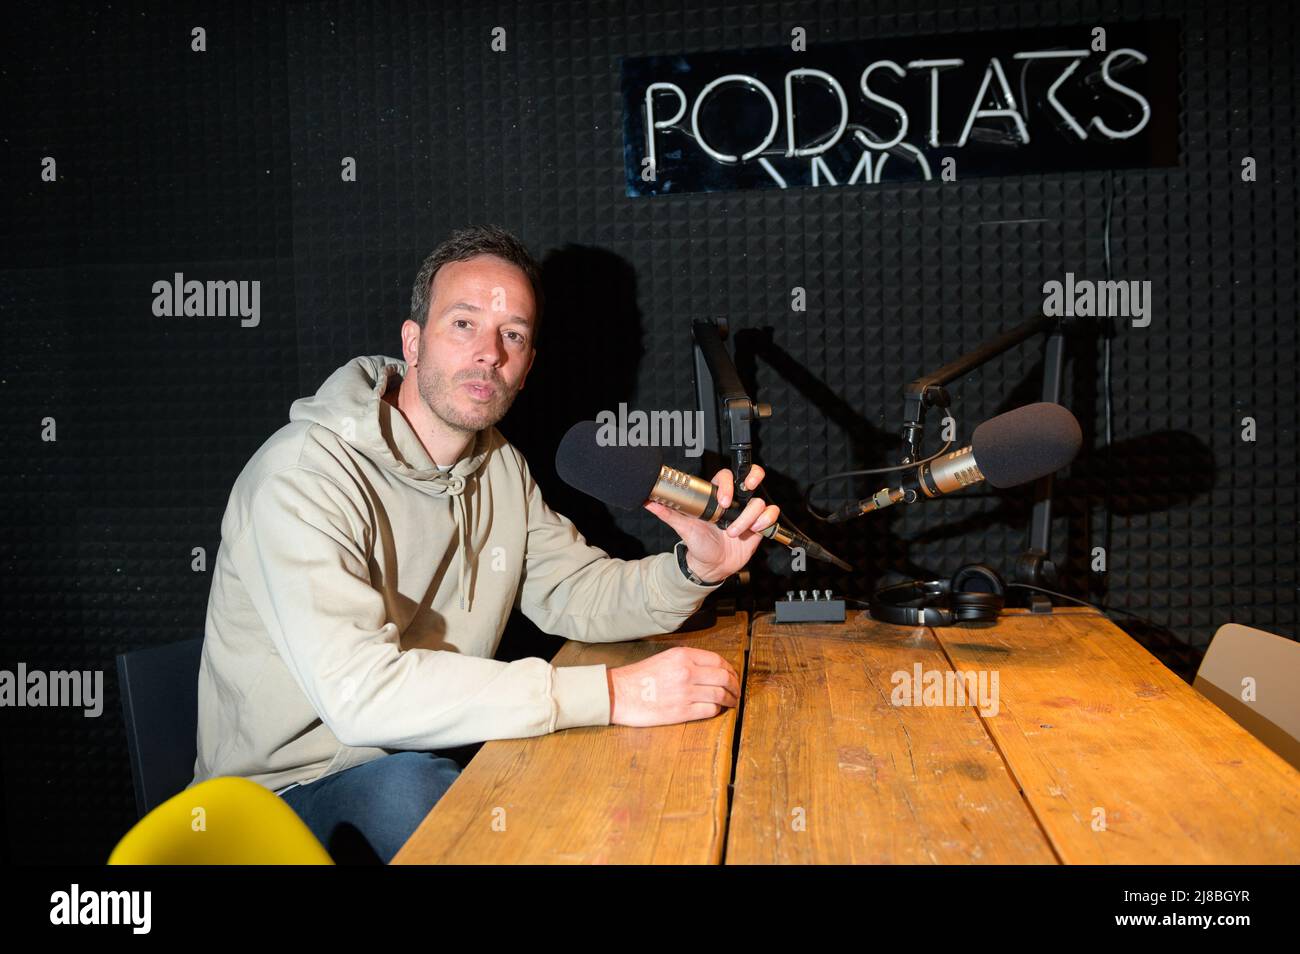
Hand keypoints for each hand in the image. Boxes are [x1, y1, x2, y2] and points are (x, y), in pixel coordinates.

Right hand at [607, 646, 740, 726]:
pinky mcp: (681, 712)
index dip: (730, 669)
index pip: (717, 661)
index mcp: (682, 656)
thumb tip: (710, 670)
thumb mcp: (664, 659)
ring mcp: (685, 692)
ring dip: (730, 699)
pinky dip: (717, 710)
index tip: (732, 676)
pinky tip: (716, 710)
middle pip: (723, 678)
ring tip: (732, 702)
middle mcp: (687, 672)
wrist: (618, 694)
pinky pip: (709, 710)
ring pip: (720, 694)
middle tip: (736, 691)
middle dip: (735, 685)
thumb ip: (687, 662)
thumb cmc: (638, 677)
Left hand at [644, 464, 779, 582]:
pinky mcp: (760, 524)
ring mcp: (748, 512)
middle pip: (752, 475)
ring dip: (748, 518)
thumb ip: (668, 513)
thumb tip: (648, 501)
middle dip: (754, 477)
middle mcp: (735, 501)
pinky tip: (755, 530)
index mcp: (717, 497)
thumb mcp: (683, 527)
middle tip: (747, 488)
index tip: (724, 502)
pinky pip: (771, 514)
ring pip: (759, 501)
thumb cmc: (698, 544)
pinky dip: (766, 521)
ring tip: (734, 533)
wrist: (712, 565)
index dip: (728, 484)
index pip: (726, 477)